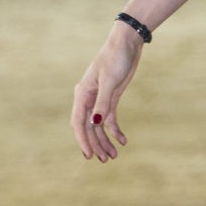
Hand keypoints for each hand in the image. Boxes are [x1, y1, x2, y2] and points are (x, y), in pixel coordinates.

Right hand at [71, 22, 143, 161]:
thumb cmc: (115, 58)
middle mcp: (88, 99)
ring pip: (99, 126)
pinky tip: (123, 141)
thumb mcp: (109, 81)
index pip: (78, 123)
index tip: (89, 154)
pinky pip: (110, 119)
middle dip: (96, 144)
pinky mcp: (111, 98)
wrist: (127, 44)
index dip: (83, 140)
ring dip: (105, 141)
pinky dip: (115, 131)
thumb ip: (103, 103)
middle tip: (105, 160)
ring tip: (113, 156)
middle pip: (89, 128)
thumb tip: (95, 122)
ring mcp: (99, 100)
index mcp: (82, 94)